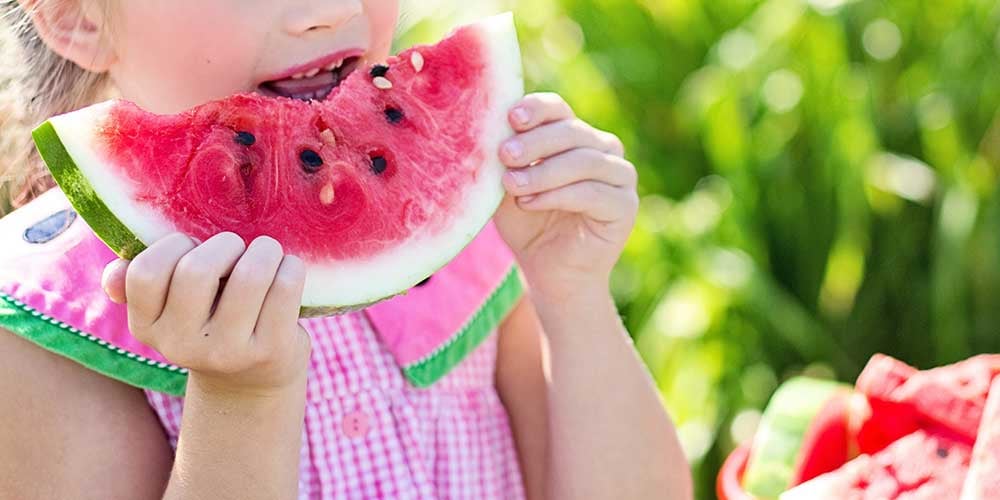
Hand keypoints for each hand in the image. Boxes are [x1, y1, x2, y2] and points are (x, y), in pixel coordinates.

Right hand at [101, 232, 310, 396]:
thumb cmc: (210, 322)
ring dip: (265, 251)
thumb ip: (140, 285)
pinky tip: (288, 271)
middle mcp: (182, 346)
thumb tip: (113, 275)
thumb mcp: (171, 310)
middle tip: (238, 250)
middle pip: (197, 270)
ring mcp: (228, 352)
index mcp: (147, 327)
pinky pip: (285, 287)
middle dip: (225, 244)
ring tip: (267, 255)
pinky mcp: (271, 351)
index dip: (174, 246)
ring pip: (250, 275)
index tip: (194, 248)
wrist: (251, 382)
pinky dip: (291, 268)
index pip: (146, 273)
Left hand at [495, 93, 638, 299]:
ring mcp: (619, 175)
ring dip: (543, 172)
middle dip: (535, 142)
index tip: (511, 117)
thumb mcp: (508, 187)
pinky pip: (593, 192)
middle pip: (571, 131)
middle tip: (505, 154)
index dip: (537, 109)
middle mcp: (603, 149)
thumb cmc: (527, 225)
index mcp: (575, 136)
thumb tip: (489, 129)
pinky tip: (529, 203)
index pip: (558, 109)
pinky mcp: (626, 205)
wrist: (549, 273)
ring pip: (583, 160)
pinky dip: (557, 195)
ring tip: (512, 185)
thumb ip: (505, 160)